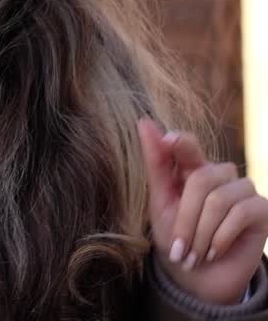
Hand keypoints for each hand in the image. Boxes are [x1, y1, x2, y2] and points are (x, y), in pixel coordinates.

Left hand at [138, 118, 267, 303]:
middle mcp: (220, 173)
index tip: (167, 140)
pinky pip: (240, 213)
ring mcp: (243, 189)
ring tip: (195, 254)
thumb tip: (145, 122)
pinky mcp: (261, 209)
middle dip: (185, 219)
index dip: (179, 142)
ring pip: (218, 200)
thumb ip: (157, 164)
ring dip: (201, 234)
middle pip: (200, 179)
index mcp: (192, 168)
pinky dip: (220, 238)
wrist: (200, 278)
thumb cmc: (177, 237)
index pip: (187, 145)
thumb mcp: (160, 202)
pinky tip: (214, 251)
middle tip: (179, 249)